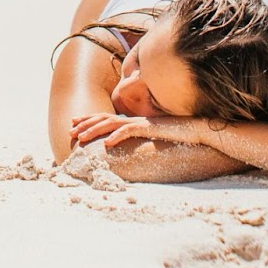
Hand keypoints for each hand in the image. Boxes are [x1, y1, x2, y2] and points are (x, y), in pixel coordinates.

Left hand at [70, 112, 208, 148]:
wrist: (197, 130)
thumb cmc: (177, 135)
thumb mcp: (155, 138)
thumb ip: (142, 139)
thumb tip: (130, 148)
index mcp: (134, 120)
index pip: (107, 118)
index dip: (90, 120)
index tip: (75, 123)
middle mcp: (134, 119)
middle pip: (104, 119)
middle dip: (86, 123)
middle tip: (70, 130)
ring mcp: (140, 122)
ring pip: (111, 124)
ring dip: (94, 130)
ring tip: (81, 137)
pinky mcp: (149, 127)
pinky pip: (129, 131)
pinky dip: (116, 136)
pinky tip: (107, 144)